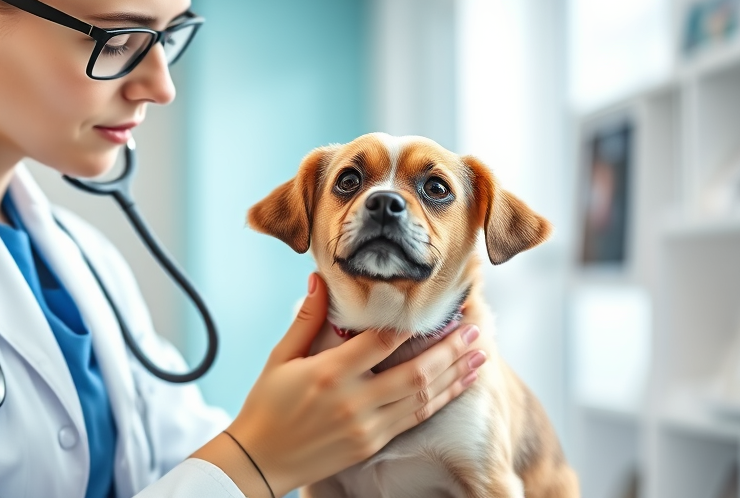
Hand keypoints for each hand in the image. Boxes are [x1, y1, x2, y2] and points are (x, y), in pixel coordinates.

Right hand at [191, 273, 483, 496]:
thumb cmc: (266, 405)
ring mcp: (367, 426)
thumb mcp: (280, 357)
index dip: (410, 324)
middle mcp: (354, 401)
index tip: (434, 307)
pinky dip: (441, 400)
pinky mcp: (373, 444)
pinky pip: (416, 419)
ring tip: (479, 354)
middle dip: (450, 350)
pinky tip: (458, 385)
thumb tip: (320, 279)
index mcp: (329, 374)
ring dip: (455, 375)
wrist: (259, 460)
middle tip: (476, 329)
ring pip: (423, 398)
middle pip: (416, 373)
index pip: (380, 343)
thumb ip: (306, 318)